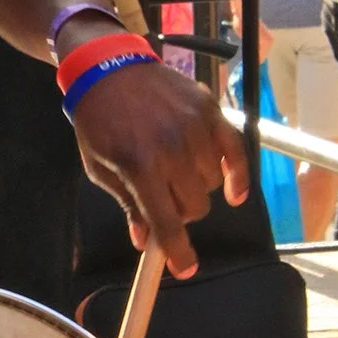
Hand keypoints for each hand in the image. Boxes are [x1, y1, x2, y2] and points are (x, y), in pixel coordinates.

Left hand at [71, 60, 249, 278]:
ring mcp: (195, 128)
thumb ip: (129, 204)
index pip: (166, 222)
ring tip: (176, 171)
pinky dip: (238, 176)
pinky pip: (236, 154)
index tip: (185, 269)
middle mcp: (172, 148)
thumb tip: (145, 242)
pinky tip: (234, 193)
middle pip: (194, 207)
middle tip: (164, 198)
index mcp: (139, 165)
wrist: (108, 68)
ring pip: (212, 185)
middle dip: (180, 212)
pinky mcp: (211, 111)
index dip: (177, 252)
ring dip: (197, 188)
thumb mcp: (101, 168)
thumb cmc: (99, 121)